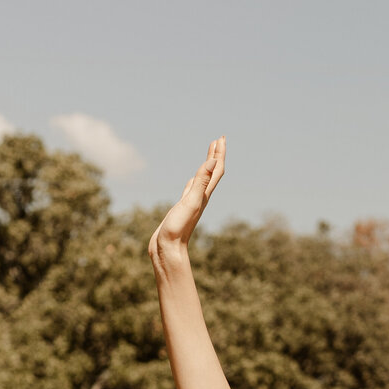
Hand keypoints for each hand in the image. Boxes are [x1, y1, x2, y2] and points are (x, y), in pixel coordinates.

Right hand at [148, 137, 225, 263]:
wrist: (167, 250)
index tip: (221, 138)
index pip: (216, 170)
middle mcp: (200, 198)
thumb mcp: (190, 202)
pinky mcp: (182, 208)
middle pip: (212, 172)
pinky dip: (194, 180)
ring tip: (210, 155)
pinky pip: (190, 189)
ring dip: (206, 166)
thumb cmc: (178, 229)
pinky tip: (192, 180)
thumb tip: (214, 161)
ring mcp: (191, 203)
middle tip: (218, 139)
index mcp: (204, 195)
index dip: (219, 154)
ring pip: (202, 179)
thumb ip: (201, 182)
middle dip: (216, 155)